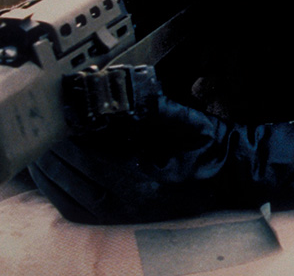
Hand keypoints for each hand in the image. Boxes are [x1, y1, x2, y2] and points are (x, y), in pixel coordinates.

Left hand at [29, 94, 293, 223]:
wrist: (237, 178)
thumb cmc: (216, 150)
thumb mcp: (188, 122)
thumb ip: (153, 105)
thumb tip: (122, 83)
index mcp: (139, 177)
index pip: (82, 151)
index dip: (66, 129)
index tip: (62, 107)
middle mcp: (125, 200)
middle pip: (66, 171)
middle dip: (54, 145)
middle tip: (50, 119)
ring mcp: (121, 212)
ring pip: (64, 190)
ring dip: (51, 167)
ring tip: (48, 142)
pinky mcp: (120, 216)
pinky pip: (74, 206)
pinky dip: (60, 186)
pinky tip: (59, 169)